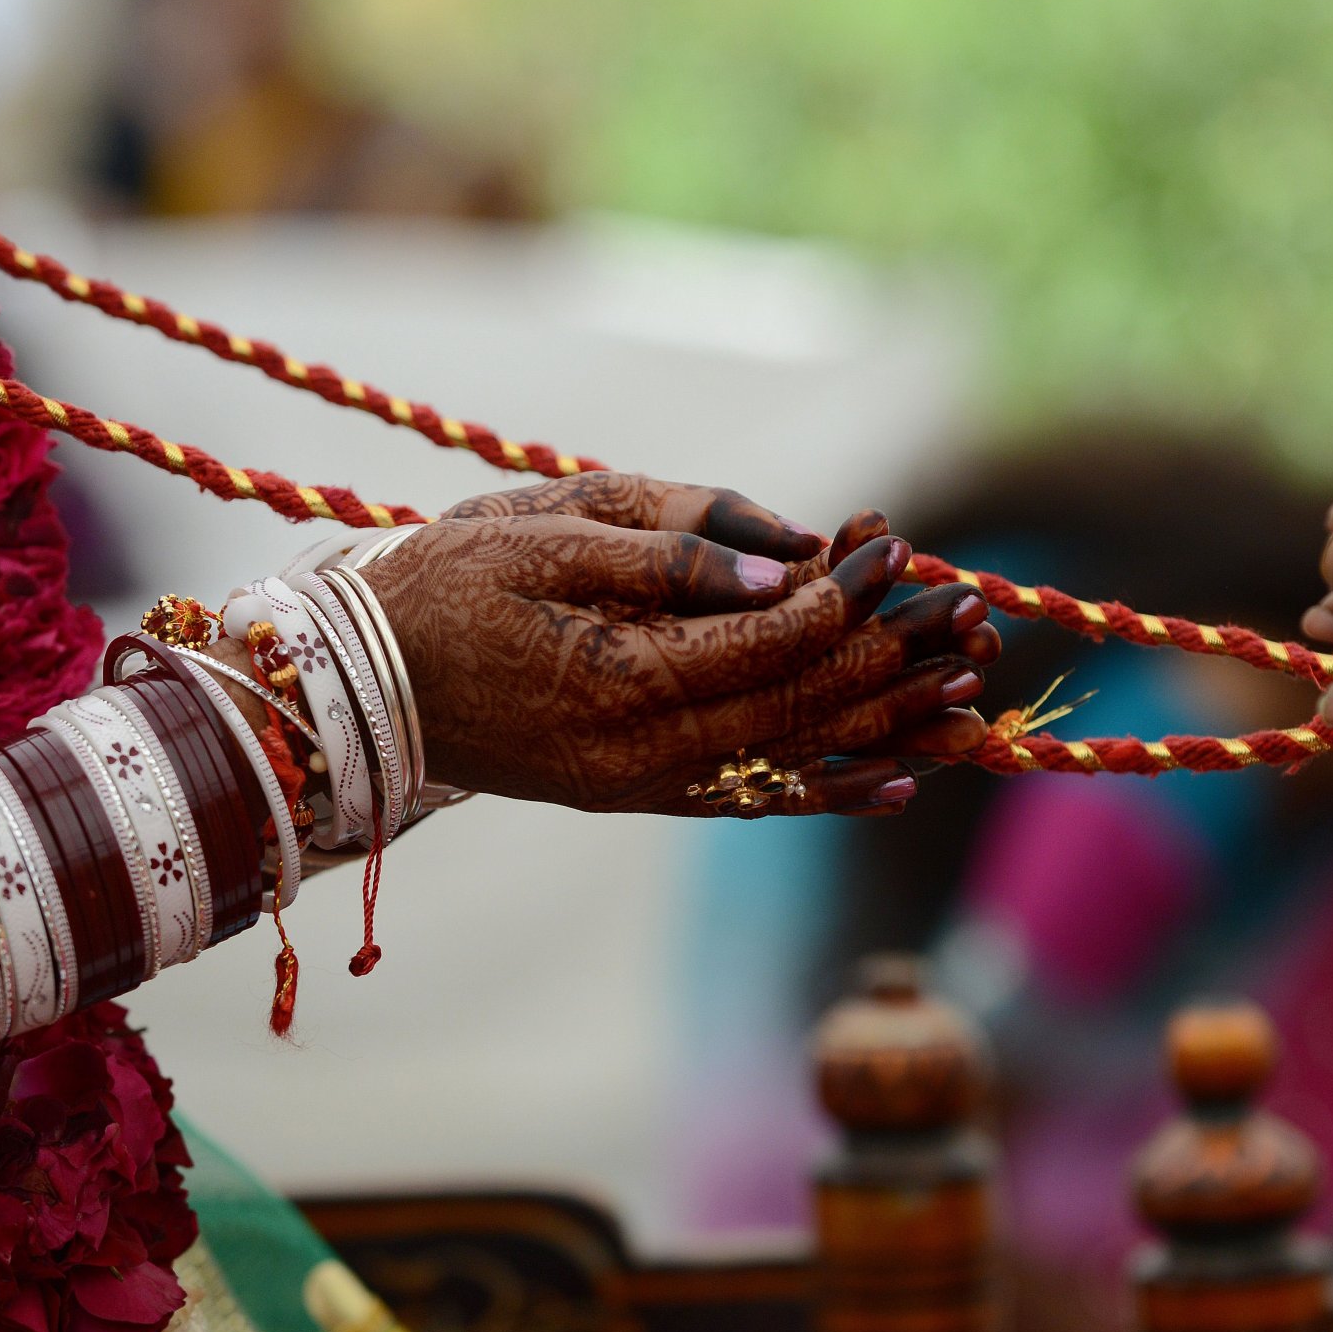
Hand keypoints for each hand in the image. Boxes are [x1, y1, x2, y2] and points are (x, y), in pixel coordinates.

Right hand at [367, 485, 998, 814]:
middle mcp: (646, 751)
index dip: (848, 595)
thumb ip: (676, 549)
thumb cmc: (448, 582)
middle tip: (973, 615)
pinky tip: (900, 778)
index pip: (774, 638)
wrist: (360, 681)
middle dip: (894, 656)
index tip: (897, 547)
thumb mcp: (550, 531)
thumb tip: (794, 566)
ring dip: (889, 724)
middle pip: (804, 703)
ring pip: (797, 759)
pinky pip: (756, 800)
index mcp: (623, 676)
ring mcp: (645, 785)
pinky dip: (831, 788)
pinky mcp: (640, 796)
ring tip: (970, 692)